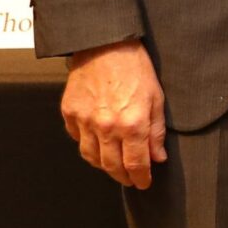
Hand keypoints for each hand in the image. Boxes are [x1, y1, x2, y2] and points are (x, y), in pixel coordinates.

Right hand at [61, 38, 166, 189]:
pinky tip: (96, 143)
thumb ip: (157, 131)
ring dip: (103, 165)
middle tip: (130, 179)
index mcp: (132, 125)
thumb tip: (158, 157)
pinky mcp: (69, 112)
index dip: (140, 178)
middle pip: (111, 166)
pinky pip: (76, 138)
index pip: (135, 164)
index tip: (143, 183)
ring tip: (113, 165)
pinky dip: (86, 144)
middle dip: (122, 176)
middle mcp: (106, 127)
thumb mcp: (156, 99)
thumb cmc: (135, 68)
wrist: (104, 45)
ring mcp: (85, 121)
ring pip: (91, 157)